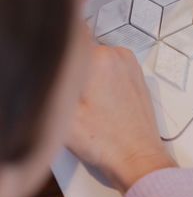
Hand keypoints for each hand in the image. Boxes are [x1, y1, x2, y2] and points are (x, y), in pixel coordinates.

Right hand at [65, 45, 176, 192]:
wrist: (137, 156)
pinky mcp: (136, 76)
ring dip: (87, 79)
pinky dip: (101, 84)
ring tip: (88, 106)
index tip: (63, 82)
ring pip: (95, 63)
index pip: (69, 40)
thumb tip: (51, 66)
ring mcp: (130, 64)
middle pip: (81, 53)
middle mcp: (118, 54)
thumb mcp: (64, 112)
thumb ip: (54, 82)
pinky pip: (110, 72)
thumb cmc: (103, 140)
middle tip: (73, 100)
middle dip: (73, 72)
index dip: (59, 60)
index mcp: (99, 57)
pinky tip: (100, 107)